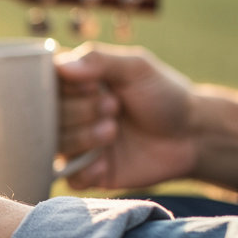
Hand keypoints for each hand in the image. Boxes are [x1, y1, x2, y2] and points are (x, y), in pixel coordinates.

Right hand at [57, 42, 197, 189]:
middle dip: (78, 112)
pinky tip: (105, 163)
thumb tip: (60, 66)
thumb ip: (99, 60)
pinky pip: (69, 177)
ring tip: (113, 131)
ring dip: (82, 138)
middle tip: (113, 107)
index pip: (44, 85)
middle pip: (46, 117)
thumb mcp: (136, 67)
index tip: (94, 86)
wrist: (193, 135)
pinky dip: (83, 171)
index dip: (64, 88)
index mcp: (75, 86)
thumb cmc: (164, 95)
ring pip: (55, 145)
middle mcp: (70, 114)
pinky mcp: (89, 172)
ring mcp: (78, 144)